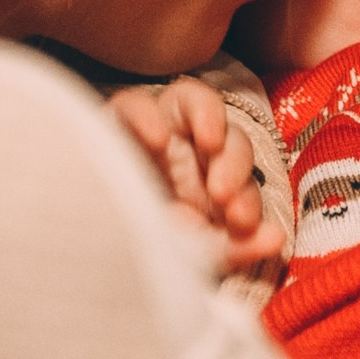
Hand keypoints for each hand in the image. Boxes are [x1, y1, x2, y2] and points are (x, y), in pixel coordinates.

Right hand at [110, 79, 284, 272]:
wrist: (82, 245)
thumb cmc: (141, 249)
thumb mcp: (188, 255)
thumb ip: (233, 247)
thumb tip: (277, 238)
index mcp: (209, 190)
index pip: (244, 185)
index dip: (249, 200)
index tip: (244, 225)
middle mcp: (190, 155)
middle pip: (232, 142)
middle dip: (236, 167)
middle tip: (227, 198)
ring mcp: (159, 131)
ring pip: (202, 103)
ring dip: (214, 125)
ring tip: (211, 149)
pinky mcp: (118, 120)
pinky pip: (138, 103)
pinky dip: (149, 114)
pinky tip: (156, 137)